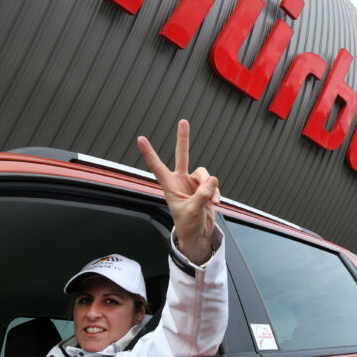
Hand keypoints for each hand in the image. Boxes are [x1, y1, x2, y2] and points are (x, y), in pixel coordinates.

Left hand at [137, 119, 220, 264]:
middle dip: (183, 139)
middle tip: (183, 121)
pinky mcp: (205, 188)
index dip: (149, 153)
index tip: (140, 139)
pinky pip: (213, 184)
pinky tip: (215, 202)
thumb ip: (202, 195)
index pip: (157, 166)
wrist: (197, 234)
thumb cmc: (187, 225)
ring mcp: (193, 183)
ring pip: (204, 173)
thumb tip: (213, 180)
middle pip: (182, 155)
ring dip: (210, 187)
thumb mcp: (192, 211)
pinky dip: (215, 192)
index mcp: (169, 186)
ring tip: (211, 201)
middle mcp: (180, 181)